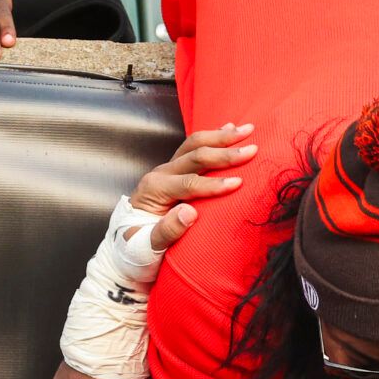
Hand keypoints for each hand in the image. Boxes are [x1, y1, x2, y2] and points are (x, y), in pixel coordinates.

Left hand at [131, 123, 258, 249]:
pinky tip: (230, 129)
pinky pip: (194, 148)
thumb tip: (190, 213)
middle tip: (252, 150)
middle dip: (224, 152)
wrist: (126, 246)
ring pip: (194, 144)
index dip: (214, 184)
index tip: (239, 183)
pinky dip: (214, 137)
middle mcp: (161, 174)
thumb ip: (166, 231)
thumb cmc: (138, 250)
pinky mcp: (175, 170)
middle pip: (194, 156)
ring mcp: (168, 170)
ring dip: (222, 136)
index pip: (189, 183)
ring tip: (247, 129)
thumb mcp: (147, 248)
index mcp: (155, 190)